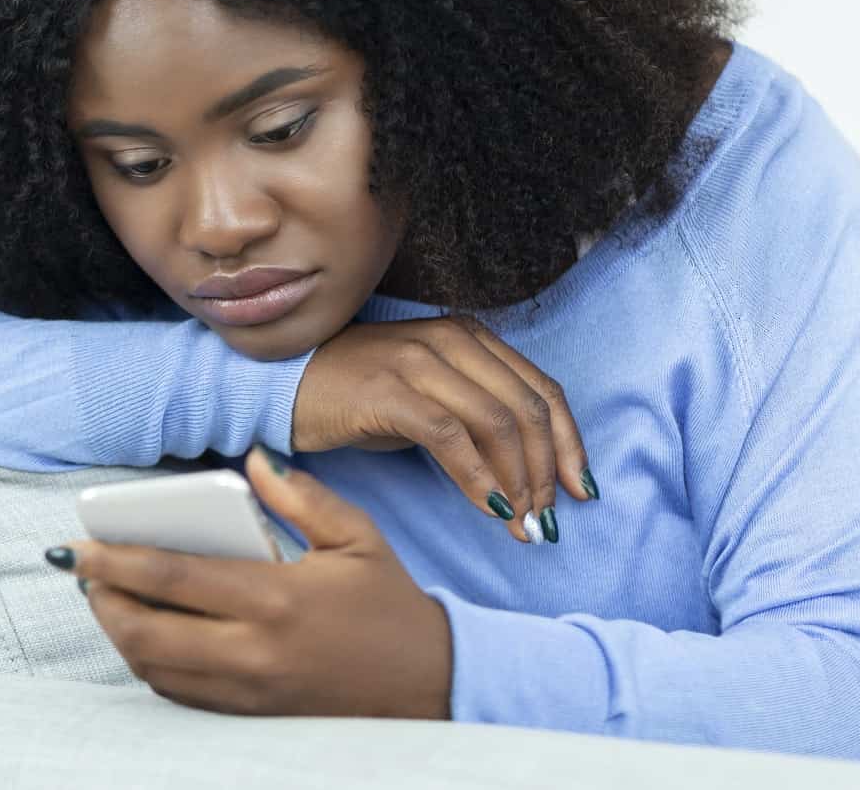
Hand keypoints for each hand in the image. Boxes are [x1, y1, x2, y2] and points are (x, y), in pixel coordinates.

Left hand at [48, 446, 451, 718]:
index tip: (76, 546)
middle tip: (84, 572)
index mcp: (277, 598)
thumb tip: (254, 459)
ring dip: (119, 633)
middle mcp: (254, 652)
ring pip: (154, 668)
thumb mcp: (358, 538)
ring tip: (108, 597)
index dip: (114, 561)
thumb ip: (301, 496)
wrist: (433, 687)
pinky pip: (179, 694)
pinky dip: (151, 663)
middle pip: (145, 633)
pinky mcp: (251, 717)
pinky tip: (148, 632)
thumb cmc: (391, 607)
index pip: (173, 577)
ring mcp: (249, 692)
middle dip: (101, 600)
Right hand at [292, 313, 592, 543]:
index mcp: (467, 336)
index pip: (541, 389)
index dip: (568, 444)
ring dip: (518, 482)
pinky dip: (476, 477)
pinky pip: (450, 436)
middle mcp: (449, 339)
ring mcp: (418, 361)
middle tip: (546, 520)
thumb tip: (525, 475)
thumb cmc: (353, 395)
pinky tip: (485, 508)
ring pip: (497, 422)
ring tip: (519, 524)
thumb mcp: (425, 396)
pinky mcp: (388, 390)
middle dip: (547, 473)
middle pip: (528, 408)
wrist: (280, 383)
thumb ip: (474, 417)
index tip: (580, 491)